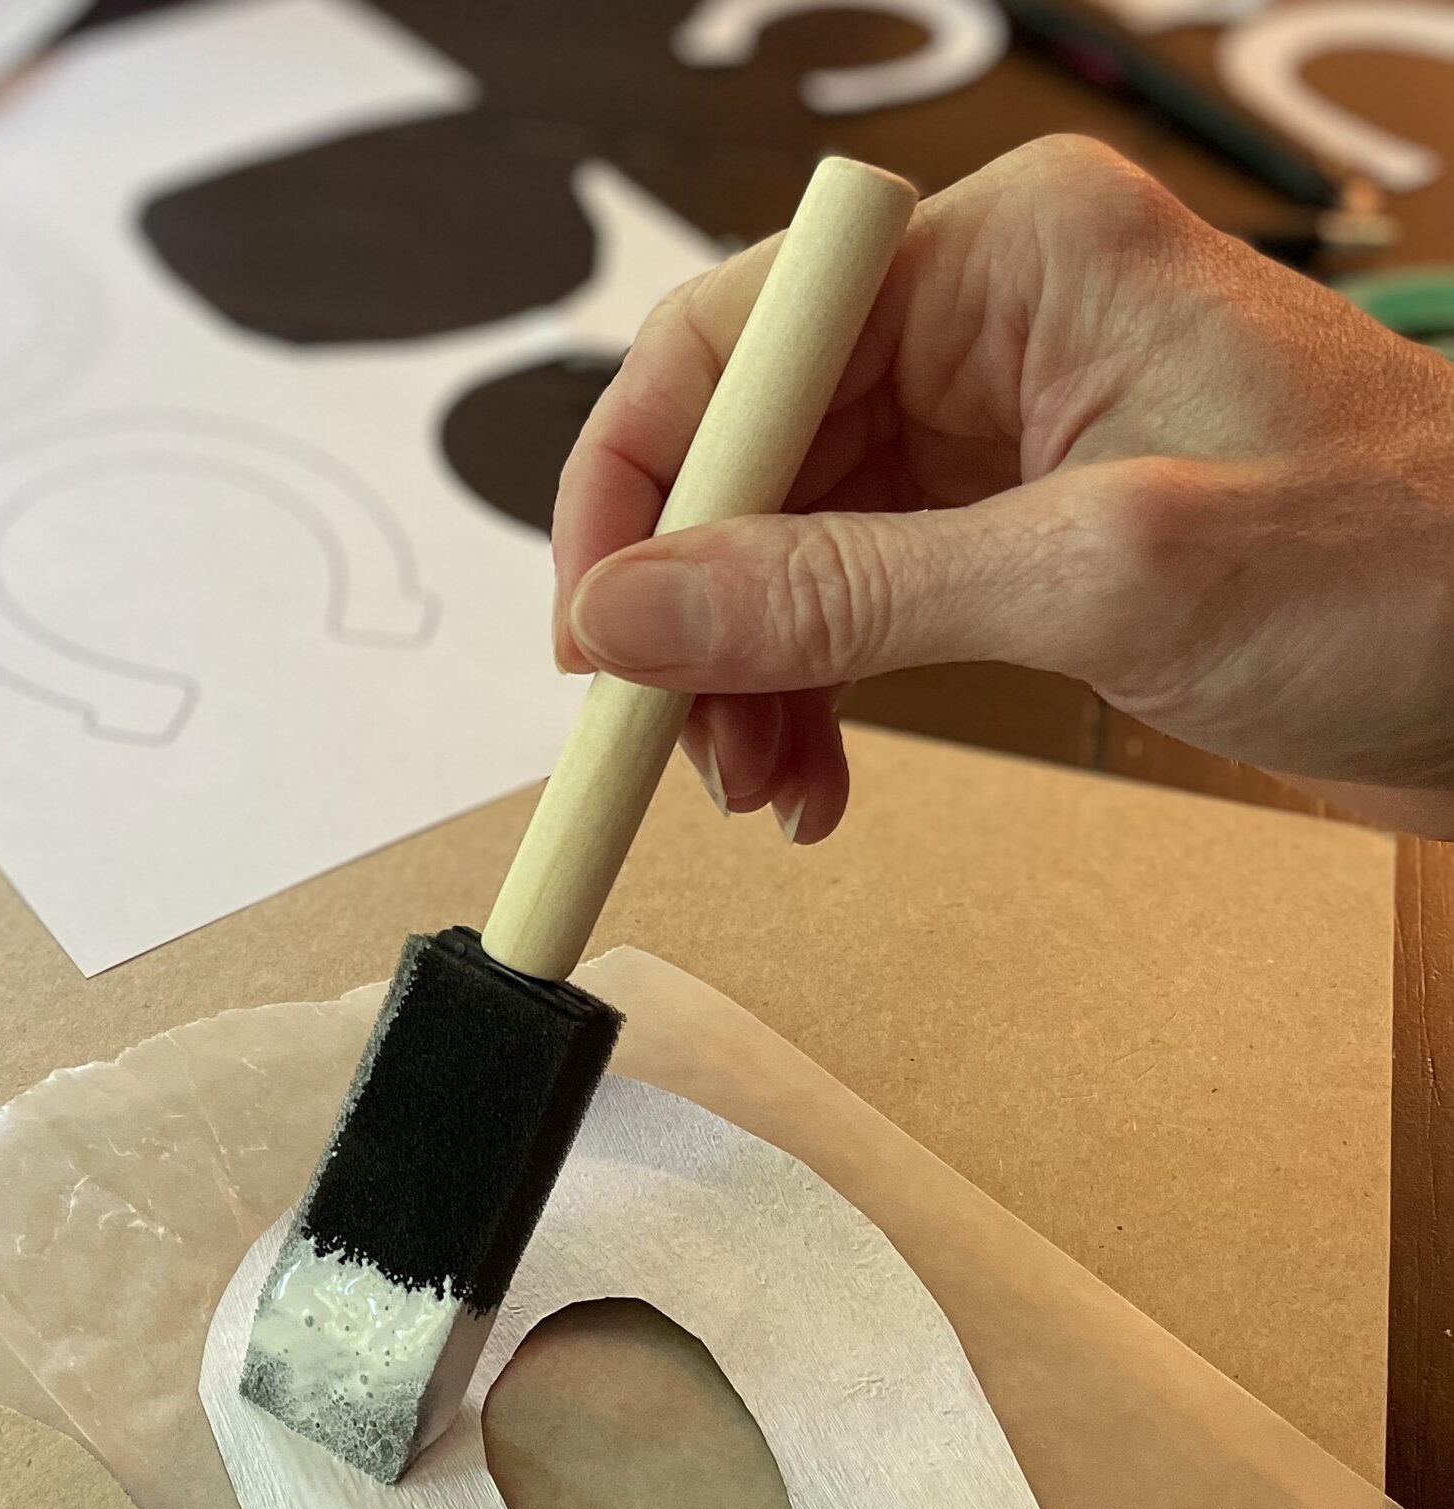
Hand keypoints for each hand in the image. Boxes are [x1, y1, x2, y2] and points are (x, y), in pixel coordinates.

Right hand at [552, 137, 1453, 842]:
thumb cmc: (1410, 568)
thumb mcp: (1100, 577)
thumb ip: (846, 591)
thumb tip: (634, 611)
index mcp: (1007, 260)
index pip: (731, 345)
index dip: (635, 496)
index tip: (597, 644)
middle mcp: (981, 330)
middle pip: (735, 459)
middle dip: (691, 617)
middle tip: (680, 748)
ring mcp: (989, 438)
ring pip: (773, 550)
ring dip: (741, 680)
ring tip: (765, 788)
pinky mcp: (1004, 538)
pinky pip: (842, 608)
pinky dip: (805, 699)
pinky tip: (816, 777)